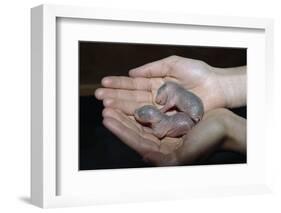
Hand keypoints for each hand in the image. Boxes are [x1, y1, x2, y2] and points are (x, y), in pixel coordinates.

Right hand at [95, 56, 245, 113]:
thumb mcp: (173, 64)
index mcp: (155, 84)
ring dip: (121, 108)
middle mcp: (155, 98)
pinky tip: (123, 117)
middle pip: (132, 98)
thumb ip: (152, 68)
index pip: (133, 85)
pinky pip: (150, 120)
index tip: (104, 83)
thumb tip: (131, 73)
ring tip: (106, 106)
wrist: (217, 86)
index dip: (119, 84)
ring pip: (138, 109)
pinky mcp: (168, 120)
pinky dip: (136, 119)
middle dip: (115, 97)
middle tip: (99, 96)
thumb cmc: (198, 73)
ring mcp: (161, 110)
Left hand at [102, 107, 245, 165]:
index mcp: (162, 152)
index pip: (136, 141)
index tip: (107, 118)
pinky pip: (149, 111)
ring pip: (139, 119)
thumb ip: (165, 159)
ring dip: (125, 110)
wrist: (225, 126)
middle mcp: (160, 142)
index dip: (120, 130)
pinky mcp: (167, 119)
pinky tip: (130, 99)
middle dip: (118, 118)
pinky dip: (139, 104)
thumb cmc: (209, 140)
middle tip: (104, 107)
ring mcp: (163, 129)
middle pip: (134, 129)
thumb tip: (143, 155)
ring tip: (111, 100)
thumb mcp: (187, 154)